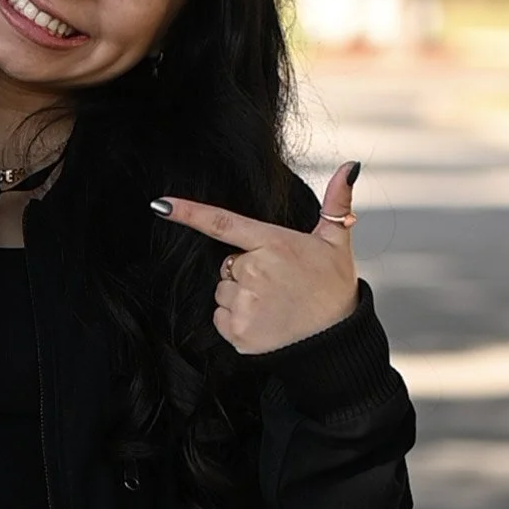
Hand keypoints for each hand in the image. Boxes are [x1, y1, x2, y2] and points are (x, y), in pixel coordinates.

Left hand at [150, 162, 360, 354]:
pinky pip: (221, 317)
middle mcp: (254, 271)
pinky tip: (265, 321)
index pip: (222, 223)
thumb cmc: (333, 289)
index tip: (160, 205)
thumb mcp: (337, 242)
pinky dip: (237, 320)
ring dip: (241, 296)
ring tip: (274, 304)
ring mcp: (244, 302)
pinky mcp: (237, 331)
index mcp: (273, 244)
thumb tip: (348, 165)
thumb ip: (336, 202)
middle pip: (228, 264)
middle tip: (279, 283)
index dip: (188, 212)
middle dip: (246, 271)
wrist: (336, 343)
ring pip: (223, 291)